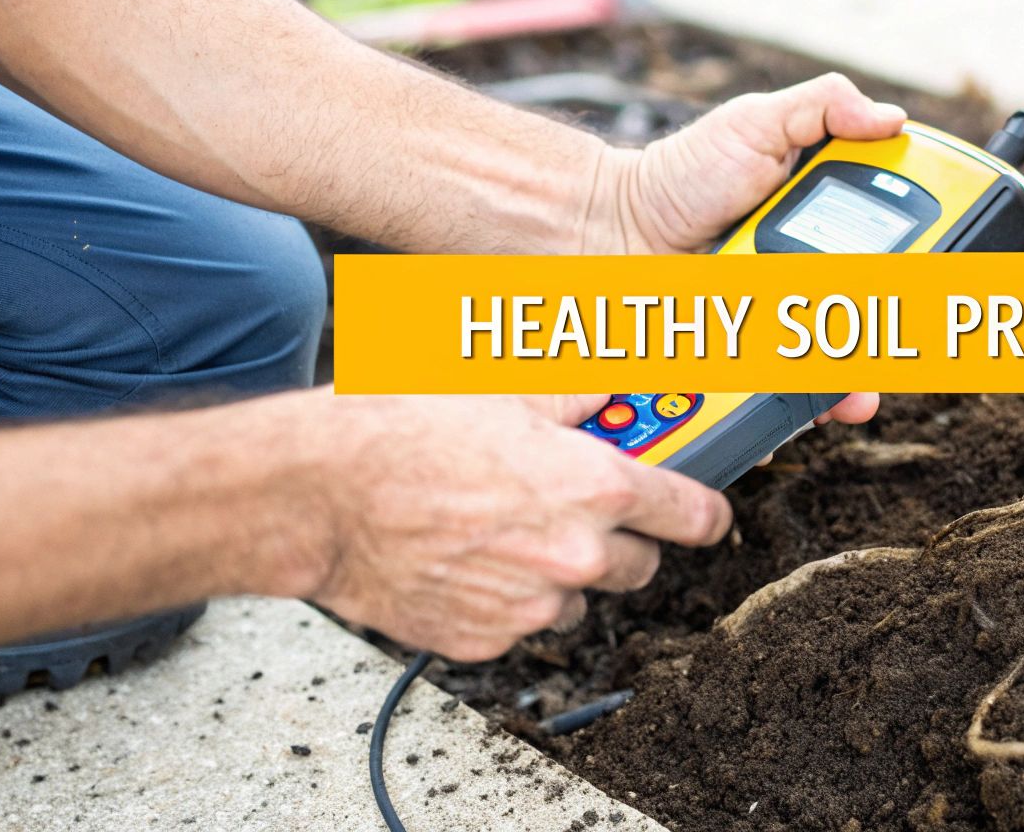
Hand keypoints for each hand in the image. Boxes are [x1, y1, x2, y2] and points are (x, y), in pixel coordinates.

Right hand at [298, 390, 729, 660]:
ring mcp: (531, 605)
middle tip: (577, 510)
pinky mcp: (485, 638)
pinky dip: (504, 598)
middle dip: (621, 540)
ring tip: (502, 529)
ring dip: (559, 573)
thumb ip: (577, 394)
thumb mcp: (504, 387)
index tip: (706, 514)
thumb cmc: (401, 428)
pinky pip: (519, 623)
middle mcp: (576, 555)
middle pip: (641, 566)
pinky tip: (465, 559)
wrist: (318, 492)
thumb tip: (616, 385)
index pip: (693, 514)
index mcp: (595, 488)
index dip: (705, 511)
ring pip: (577, 599)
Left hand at [589, 73, 898, 428]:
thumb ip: (823, 109)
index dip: (920, 272)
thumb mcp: (754, 122)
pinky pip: (772, 395)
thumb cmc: (677, 174)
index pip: (892, 252)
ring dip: (846, 386)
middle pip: (867, 322)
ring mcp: (774, 323)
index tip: (936, 283)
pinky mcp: (739, 361)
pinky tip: (796, 413)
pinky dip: (787, 412)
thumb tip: (892, 118)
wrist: (606, 229)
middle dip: (888, 345)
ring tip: (851, 394)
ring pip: (827, 368)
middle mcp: (807, 277)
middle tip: (892, 351)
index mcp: (825, 221)